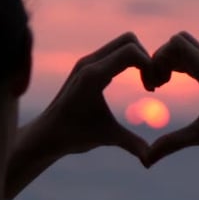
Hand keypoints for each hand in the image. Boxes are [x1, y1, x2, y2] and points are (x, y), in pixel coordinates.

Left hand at [38, 32, 151, 161]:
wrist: (46, 135)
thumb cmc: (73, 136)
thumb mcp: (106, 137)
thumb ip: (131, 144)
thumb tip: (151, 159)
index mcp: (93, 76)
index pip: (130, 52)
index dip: (149, 66)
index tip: (152, 89)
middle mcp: (88, 63)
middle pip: (129, 40)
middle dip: (147, 58)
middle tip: (151, 85)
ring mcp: (86, 62)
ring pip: (122, 43)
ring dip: (139, 59)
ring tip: (146, 85)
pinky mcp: (86, 65)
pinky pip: (114, 52)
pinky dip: (129, 61)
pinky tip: (133, 82)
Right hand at [146, 32, 198, 165]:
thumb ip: (172, 144)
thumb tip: (145, 160)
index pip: (177, 44)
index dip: (157, 59)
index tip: (153, 85)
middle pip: (179, 41)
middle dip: (161, 57)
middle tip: (155, 83)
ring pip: (186, 49)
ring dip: (169, 61)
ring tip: (160, 85)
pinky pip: (193, 59)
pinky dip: (177, 66)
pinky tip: (170, 84)